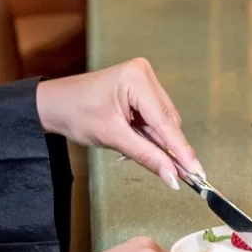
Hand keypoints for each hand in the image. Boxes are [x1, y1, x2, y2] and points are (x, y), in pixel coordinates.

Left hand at [37, 59, 202, 190]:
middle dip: (171, 149)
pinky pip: (154, 118)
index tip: (197, 171)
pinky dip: (151, 136)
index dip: (181, 150)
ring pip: (163, 122)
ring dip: (159, 143)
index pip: (165, 121)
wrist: (54, 105)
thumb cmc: (75, 113)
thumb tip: (173, 175)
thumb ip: (146, 156)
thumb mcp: (112, 137)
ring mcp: (143, 81)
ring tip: (158, 163)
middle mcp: (144, 75)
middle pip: (167, 121)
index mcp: (137, 79)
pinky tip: (147, 148)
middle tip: (184, 176)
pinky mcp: (139, 90)